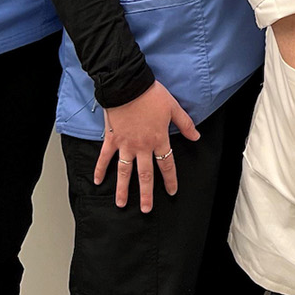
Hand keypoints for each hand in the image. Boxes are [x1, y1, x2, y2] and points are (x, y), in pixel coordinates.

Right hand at [95, 82, 199, 211]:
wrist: (127, 85)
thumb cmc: (151, 94)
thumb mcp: (174, 108)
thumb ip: (185, 124)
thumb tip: (196, 137)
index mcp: (158, 139)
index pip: (167, 164)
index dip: (170, 179)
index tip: (171, 192)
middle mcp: (142, 146)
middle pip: (145, 175)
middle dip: (146, 194)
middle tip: (146, 209)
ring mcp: (125, 144)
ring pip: (124, 171)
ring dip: (123, 189)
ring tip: (121, 204)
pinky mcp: (111, 139)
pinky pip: (105, 157)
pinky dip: (100, 169)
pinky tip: (98, 181)